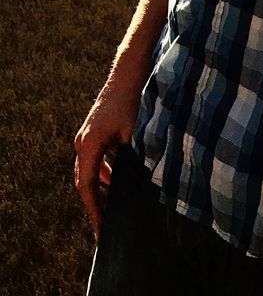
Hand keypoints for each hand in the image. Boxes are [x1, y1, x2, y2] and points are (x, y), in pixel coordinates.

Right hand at [73, 76, 141, 238]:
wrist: (129, 71)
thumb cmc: (133, 99)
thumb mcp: (135, 133)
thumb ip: (133, 159)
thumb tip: (142, 184)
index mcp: (89, 146)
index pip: (88, 187)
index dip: (95, 210)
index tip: (102, 230)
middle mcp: (82, 142)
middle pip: (84, 182)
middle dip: (94, 205)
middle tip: (104, 228)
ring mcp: (86, 135)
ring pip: (89, 170)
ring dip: (99, 189)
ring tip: (109, 210)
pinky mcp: (94, 130)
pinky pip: (94, 159)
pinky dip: (103, 173)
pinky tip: (114, 181)